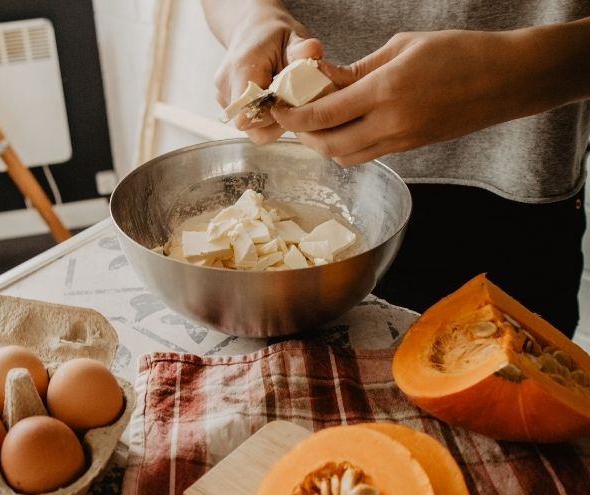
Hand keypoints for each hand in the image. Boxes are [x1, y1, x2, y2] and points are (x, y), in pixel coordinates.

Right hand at [205, 2, 322, 143]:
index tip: (291, 103)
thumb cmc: (273, 35)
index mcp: (241, 68)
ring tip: (283, 101)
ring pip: (249, 127)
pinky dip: (264, 118)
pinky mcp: (225, 104)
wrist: (251, 31)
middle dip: (275, 120)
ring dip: (270, 122)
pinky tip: (274, 101)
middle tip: (293, 104)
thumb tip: (313, 50)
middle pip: (250, 124)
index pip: (249, 111)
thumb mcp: (292, 36)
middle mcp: (226, 85)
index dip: (273, 115)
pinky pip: (247, 122)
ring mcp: (223, 96)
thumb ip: (301, 48)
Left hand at [272, 29, 558, 165]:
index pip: (321, 114)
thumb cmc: (459, 53)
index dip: (292, 115)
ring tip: (313, 122)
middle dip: (301, 134)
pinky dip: (344, 146)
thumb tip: (322, 80)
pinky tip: (341, 127)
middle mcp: (390, 124)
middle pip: (326, 145)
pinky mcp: (409, 149)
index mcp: (385, 92)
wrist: (507, 80)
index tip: (277, 106)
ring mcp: (401, 141)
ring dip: (322, 144)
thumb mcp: (401, 47)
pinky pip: (365, 155)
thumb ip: (357, 69)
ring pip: (344, 156)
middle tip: (291, 116)